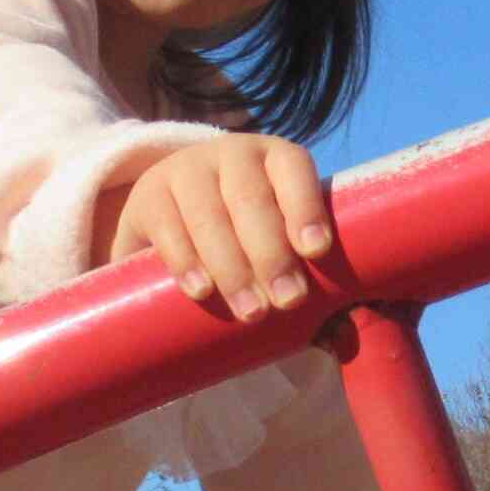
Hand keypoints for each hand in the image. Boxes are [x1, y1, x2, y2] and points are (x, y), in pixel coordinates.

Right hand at [104, 136, 331, 322]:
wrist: (170, 214)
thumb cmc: (244, 235)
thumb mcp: (274, 238)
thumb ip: (306, 276)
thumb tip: (340, 336)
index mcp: (274, 158)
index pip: (293, 168)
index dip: (305, 207)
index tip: (317, 251)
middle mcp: (231, 154)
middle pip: (250, 198)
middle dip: (272, 252)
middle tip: (288, 300)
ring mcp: (186, 169)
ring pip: (209, 214)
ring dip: (232, 266)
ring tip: (251, 311)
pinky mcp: (149, 194)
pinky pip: (168, 226)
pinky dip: (186, 261)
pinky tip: (202, 291)